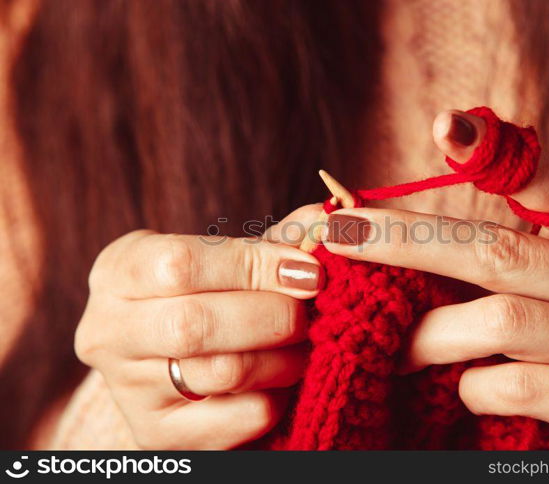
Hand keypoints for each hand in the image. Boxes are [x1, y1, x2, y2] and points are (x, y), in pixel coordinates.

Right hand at [74, 206, 322, 449]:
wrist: (166, 360)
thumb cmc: (204, 294)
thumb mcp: (223, 257)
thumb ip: (273, 241)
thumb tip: (329, 223)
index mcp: (119, 273)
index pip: (180, 264)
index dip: (255, 265)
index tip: (308, 270)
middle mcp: (108, 333)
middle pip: (195, 325)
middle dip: (273, 315)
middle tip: (306, 312)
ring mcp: (129, 390)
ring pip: (224, 373)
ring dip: (284, 357)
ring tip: (301, 344)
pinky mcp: (161, 435)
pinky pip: (241, 417)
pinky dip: (277, 396)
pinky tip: (280, 380)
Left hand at [320, 110, 548, 449]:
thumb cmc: (544, 330)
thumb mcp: (523, 282)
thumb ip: (471, 246)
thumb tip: (357, 215)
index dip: (494, 154)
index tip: (444, 126)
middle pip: (500, 251)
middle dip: (407, 241)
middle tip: (342, 234)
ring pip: (500, 322)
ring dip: (430, 335)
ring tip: (395, 347)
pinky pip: (509, 386)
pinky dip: (470, 389)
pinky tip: (466, 389)